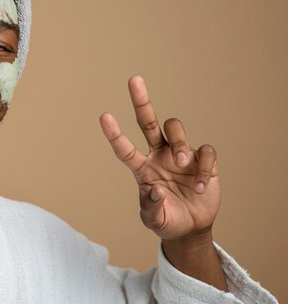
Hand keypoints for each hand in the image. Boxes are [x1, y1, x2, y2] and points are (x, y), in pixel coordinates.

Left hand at [99, 76, 219, 240]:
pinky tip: (199, 186)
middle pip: (148, 122)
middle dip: (141, 101)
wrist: (192, 227)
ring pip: (176, 129)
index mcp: (142, 168)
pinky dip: (203, 166)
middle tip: (133, 80)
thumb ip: (151, 207)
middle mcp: (159, 155)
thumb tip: (155, 191)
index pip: (125, 149)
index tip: (104, 116)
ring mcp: (181, 155)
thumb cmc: (167, 219)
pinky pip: (205, 151)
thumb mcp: (154, 219)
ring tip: (182, 163)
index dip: (114, 134)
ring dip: (179, 143)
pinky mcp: (203, 160)